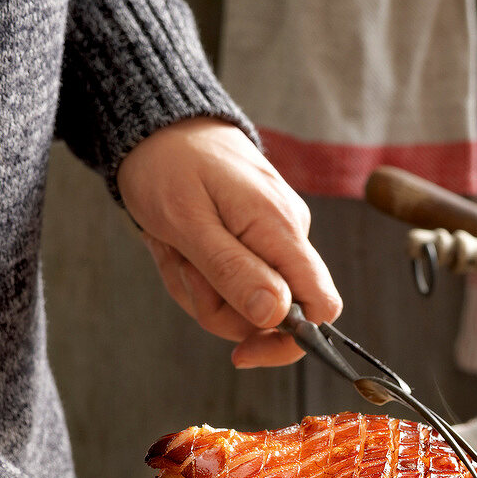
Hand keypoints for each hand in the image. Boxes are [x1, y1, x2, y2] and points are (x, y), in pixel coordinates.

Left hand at [117, 117, 341, 367]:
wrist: (155, 125)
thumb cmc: (167, 165)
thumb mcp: (189, 224)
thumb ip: (234, 272)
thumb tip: (276, 316)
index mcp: (281, 230)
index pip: (321, 306)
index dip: (291, 342)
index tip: (243, 352)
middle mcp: (287, 236)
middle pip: (273, 316)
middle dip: (220, 310)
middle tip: (183, 270)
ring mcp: (270, 239)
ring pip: (243, 305)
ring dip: (201, 292)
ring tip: (174, 250)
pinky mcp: (252, 240)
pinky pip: (230, 284)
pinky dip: (200, 278)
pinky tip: (180, 249)